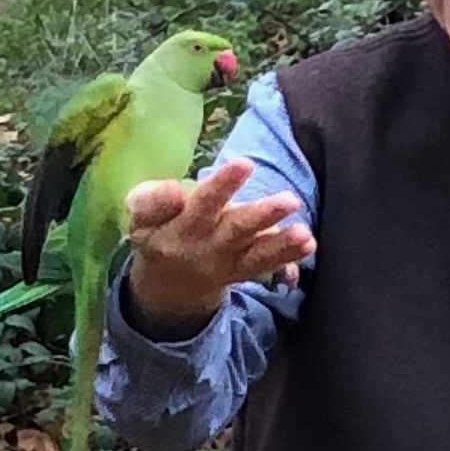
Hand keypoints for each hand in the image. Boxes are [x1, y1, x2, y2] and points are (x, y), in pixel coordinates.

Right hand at [123, 157, 315, 338]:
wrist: (166, 287)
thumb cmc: (157, 234)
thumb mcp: (140, 220)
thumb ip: (151, 202)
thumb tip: (172, 190)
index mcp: (180, 229)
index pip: (202, 204)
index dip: (222, 186)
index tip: (245, 164)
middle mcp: (208, 247)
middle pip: (236, 231)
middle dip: (262, 215)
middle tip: (289, 199)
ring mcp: (228, 262)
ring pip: (257, 254)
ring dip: (282, 244)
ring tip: (305, 234)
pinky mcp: (244, 271)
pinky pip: (266, 266)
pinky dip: (288, 257)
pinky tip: (309, 243)